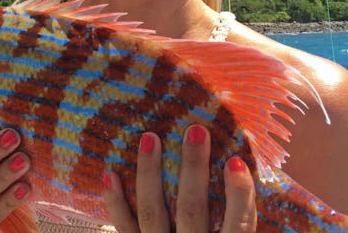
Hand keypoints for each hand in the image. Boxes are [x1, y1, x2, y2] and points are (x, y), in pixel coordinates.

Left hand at [103, 126, 256, 231]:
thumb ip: (238, 223)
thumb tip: (242, 172)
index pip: (238, 225)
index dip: (239, 194)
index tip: (236, 160)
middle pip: (191, 209)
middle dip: (193, 167)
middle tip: (195, 129)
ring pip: (152, 211)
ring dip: (149, 172)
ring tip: (150, 137)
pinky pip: (123, 226)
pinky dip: (114, 201)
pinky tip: (109, 173)